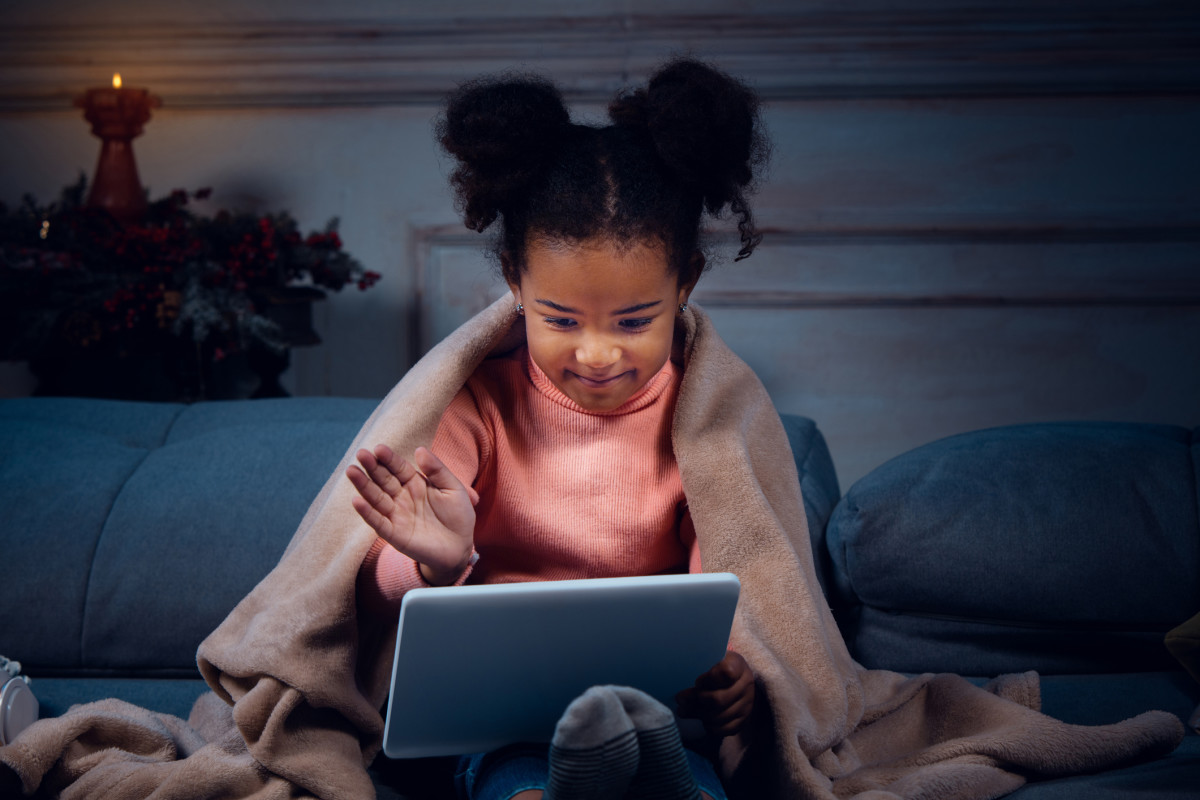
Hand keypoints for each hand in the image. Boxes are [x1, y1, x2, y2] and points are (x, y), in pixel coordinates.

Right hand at [346, 444, 478, 584]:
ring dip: (363, 486)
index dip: (389, 459)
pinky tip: (357, 501)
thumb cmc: (458, 516)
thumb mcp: (453, 488)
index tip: (379, 448)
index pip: (398, 468)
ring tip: (352, 471)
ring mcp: (396, 515)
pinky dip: (367, 512)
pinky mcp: (394, 534)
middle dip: (372, 467)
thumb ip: (437, 470)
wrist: (460, 548)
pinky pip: (378, 522)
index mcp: (415, 484)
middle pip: (383, 480)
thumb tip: (420, 450)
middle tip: (361, 454)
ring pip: (376, 498)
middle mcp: (402, 497)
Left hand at [675, 650, 754, 737]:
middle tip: (680, 699)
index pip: (726, 672)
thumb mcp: (709, 659)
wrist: (736, 680)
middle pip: (718, 699)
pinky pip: (724, 729)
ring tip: (684, 710)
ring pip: (719, 716)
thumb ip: (697, 665)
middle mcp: (746, 684)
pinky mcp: (744, 720)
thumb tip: (679, 686)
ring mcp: (747, 703)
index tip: (697, 682)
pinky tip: (700, 719)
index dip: (708, 680)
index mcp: (737, 664)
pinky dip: (709, 726)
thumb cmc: (715, 666)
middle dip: (695, 700)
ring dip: (698, 714)